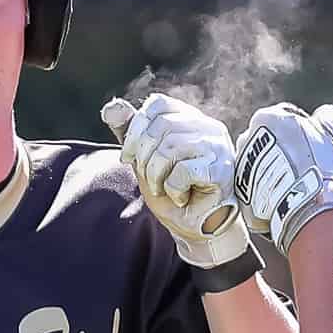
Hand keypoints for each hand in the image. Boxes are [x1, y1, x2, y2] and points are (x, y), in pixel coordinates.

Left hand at [101, 93, 251, 270]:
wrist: (194, 226)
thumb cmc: (172, 191)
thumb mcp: (144, 159)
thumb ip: (130, 133)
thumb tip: (111, 108)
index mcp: (190, 118)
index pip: (159, 105)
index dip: (136, 129)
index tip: (129, 157)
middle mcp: (208, 127)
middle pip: (163, 126)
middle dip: (145, 158)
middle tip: (149, 180)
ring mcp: (218, 147)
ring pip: (172, 148)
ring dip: (157, 176)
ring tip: (163, 189)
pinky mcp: (221, 170)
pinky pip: (184, 171)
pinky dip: (173, 189)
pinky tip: (182, 197)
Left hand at [231, 102, 332, 251]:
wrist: (302, 204)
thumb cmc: (317, 164)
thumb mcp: (331, 130)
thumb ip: (326, 116)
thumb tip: (324, 114)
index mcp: (266, 118)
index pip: (285, 121)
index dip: (302, 135)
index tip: (311, 151)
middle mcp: (246, 137)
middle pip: (268, 142)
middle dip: (283, 152)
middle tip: (302, 168)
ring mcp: (240, 165)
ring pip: (259, 163)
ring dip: (272, 171)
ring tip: (292, 185)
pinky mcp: (237, 190)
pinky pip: (252, 185)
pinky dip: (264, 189)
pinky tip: (282, 197)